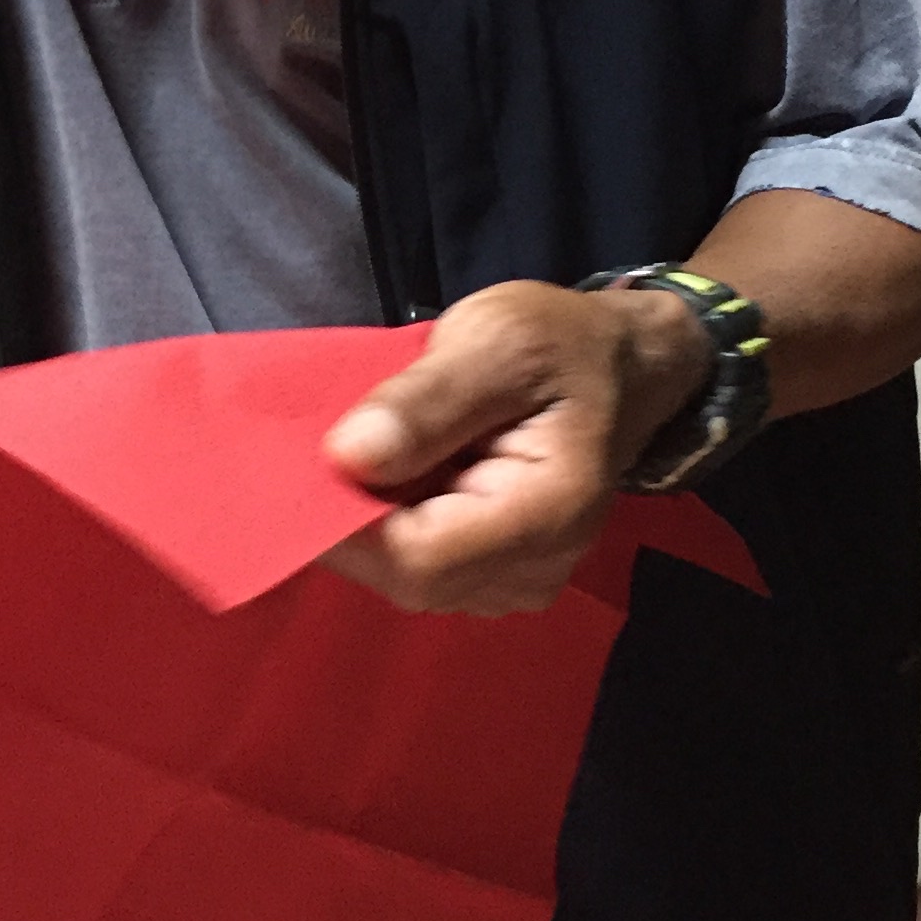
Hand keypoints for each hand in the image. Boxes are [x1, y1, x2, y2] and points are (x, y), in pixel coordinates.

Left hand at [322, 279, 709, 618]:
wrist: (620, 369)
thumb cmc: (561, 345)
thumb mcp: (498, 339)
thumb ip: (427, 398)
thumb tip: (349, 457)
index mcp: (548, 513)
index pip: (421, 557)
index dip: (347, 523)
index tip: (299, 468)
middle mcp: (535, 569)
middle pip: (408, 574)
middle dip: (349, 521)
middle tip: (309, 455)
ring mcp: (515, 581)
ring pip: (405, 576)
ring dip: (365, 524)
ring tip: (349, 457)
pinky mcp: (494, 575)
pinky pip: (420, 566)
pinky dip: (386, 526)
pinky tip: (381, 477)